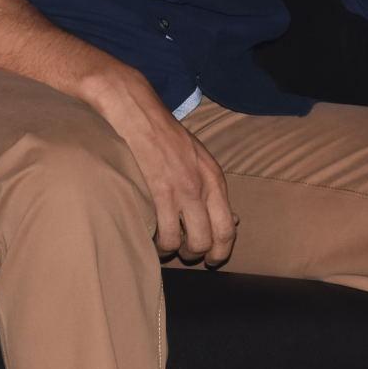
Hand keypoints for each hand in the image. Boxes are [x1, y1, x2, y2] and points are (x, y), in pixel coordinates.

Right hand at [84, 67, 237, 264]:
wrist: (135, 109)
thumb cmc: (163, 132)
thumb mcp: (197, 157)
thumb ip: (210, 186)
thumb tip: (233, 219)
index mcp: (214, 177)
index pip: (228, 227)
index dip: (222, 250)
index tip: (212, 259)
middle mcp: (202, 186)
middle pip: (210, 239)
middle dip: (199, 254)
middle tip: (186, 255)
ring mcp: (180, 188)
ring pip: (189, 241)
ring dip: (177, 251)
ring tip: (166, 248)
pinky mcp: (158, 189)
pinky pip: (165, 231)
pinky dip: (160, 242)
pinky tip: (151, 238)